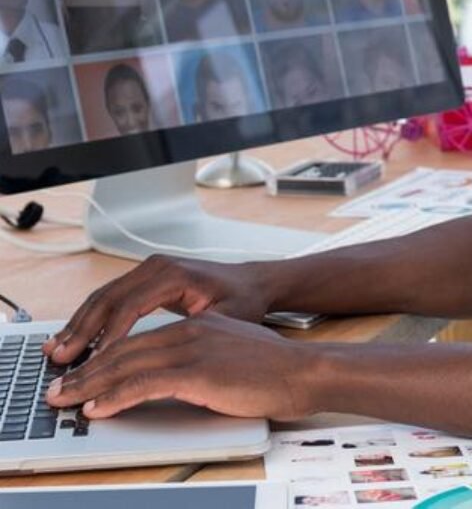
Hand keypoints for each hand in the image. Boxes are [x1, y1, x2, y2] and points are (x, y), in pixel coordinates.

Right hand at [43, 254, 274, 364]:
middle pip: (108, 299)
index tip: (93, 364)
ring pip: (103, 297)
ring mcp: (150, 268)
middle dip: (81, 332)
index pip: (130, 307)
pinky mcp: (146, 277)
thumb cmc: (244, 301)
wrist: (254, 282)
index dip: (108, 338)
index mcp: (176, 275)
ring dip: (78, 325)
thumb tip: (164, 355)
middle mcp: (158, 266)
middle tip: (59, 361)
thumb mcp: (226, 320)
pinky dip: (90, 318)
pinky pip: (111, 297)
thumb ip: (193, 334)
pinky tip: (76, 339)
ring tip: (56, 352)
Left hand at [46, 312, 314, 419]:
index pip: (137, 338)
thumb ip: (200, 358)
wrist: (304, 372)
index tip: (81, 373)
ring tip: (66, 400)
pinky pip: (143, 383)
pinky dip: (115, 397)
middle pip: (124, 349)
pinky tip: (97, 408)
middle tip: (59, 388)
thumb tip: (171, 379)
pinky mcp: (197, 371)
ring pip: (126, 364)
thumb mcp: (230, 353)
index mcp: (197, 324)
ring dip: (90, 385)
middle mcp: (190, 330)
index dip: (103, 357)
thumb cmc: (275, 370)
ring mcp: (193, 348)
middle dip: (86, 370)